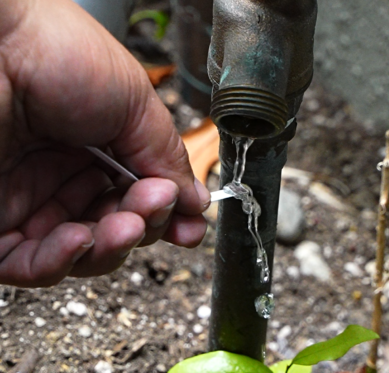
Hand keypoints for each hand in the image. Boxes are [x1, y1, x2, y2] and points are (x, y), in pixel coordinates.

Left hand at [0, 0, 209, 286]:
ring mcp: (29, 200)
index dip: (166, 215)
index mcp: (99, 146)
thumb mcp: (134, 103)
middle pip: (116, 227)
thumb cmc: (57, 52)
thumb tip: (196, 200)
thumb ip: (166, 157)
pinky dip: (62, 261)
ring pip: (81, 252)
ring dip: (111, 247)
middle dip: (144, 225)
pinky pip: (33, 263)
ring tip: (126, 225)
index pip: (139, 196)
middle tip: (157, 207)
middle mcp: (64, 174)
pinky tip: (81, 238)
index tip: (190, 225)